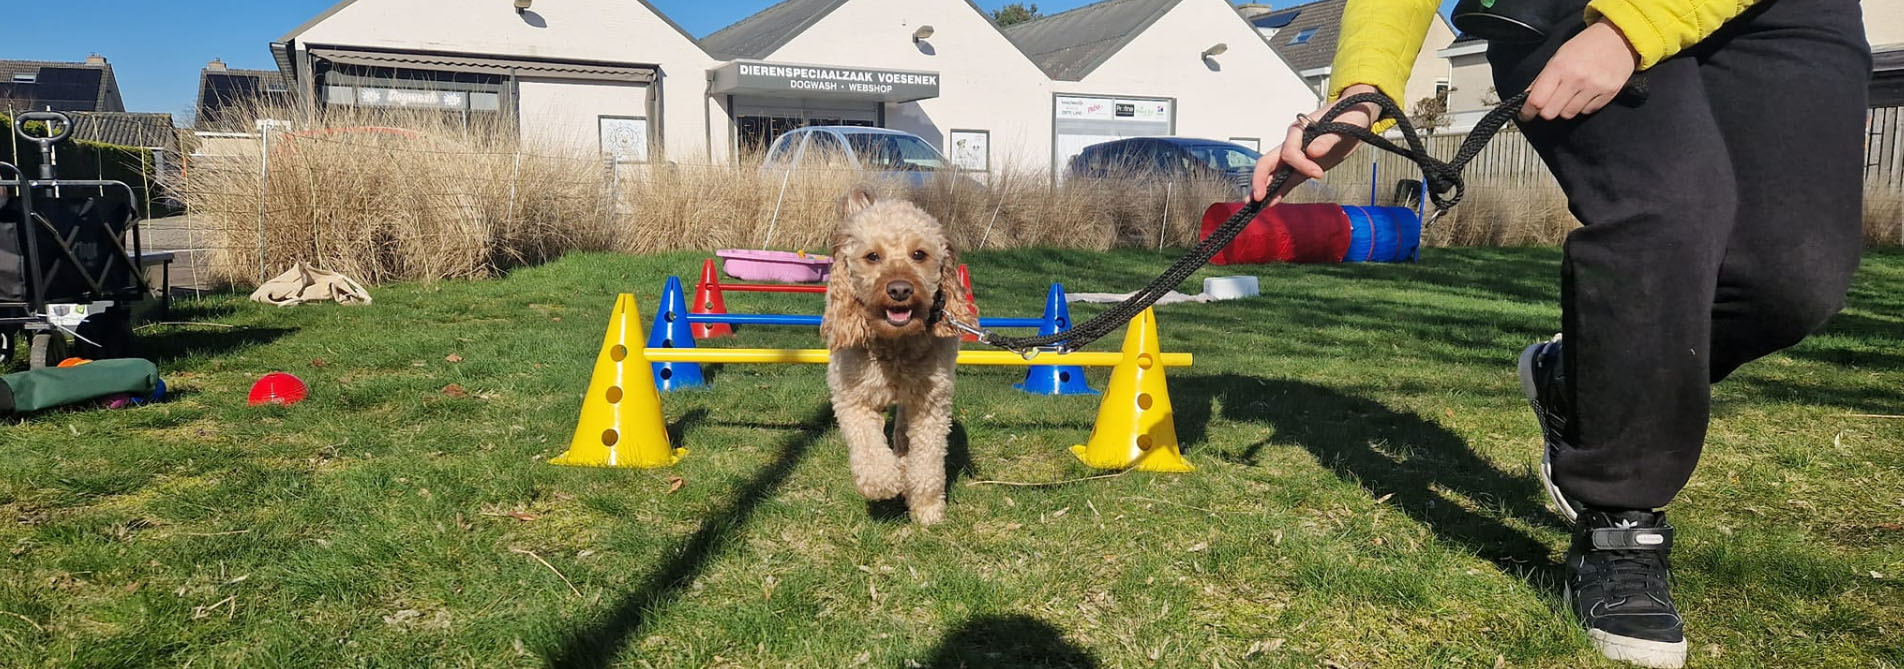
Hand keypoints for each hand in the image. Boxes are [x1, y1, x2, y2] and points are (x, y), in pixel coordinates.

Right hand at [1251, 85, 1381, 204]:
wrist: (1357, 118)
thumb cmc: (1351, 116)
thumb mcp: (1346, 125)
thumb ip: (1328, 139)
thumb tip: (1313, 151)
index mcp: (1299, 130)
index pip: (1289, 152)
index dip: (1300, 164)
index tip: (1318, 174)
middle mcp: (1292, 144)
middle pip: (1268, 161)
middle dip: (1260, 179)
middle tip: (1259, 196)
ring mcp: (1295, 157)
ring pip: (1272, 173)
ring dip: (1263, 188)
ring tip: (1254, 204)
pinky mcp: (1302, 169)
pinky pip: (1286, 181)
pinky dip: (1278, 192)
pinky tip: (1269, 203)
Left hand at [1520, 20, 1639, 121]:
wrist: (1619, 37)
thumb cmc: (1587, 45)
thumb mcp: (1559, 56)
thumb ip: (1543, 78)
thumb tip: (1528, 97)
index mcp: (1560, 67)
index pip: (1537, 100)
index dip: (1528, 111)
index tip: (1526, 115)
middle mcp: (1577, 78)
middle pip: (1551, 113)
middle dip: (1546, 110)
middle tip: (1549, 104)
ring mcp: (1594, 87)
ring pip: (1569, 114)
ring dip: (1565, 108)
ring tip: (1571, 94)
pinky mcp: (1609, 93)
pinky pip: (1587, 111)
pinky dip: (1583, 106)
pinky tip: (1586, 93)